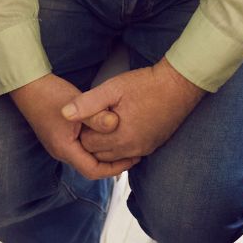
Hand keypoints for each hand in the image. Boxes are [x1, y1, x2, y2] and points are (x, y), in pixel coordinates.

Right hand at [12, 74, 136, 179]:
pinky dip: (97, 147)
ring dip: (106, 155)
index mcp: (65, 149)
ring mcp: (60, 146)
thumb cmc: (50, 94)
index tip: (132, 159)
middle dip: (113, 164)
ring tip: (125, 146)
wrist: (28, 86)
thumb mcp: (78, 103)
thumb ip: (96, 116)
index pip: (94, 171)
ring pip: (87, 158)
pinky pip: (83, 149)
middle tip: (134, 154)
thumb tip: (114, 125)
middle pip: (91, 168)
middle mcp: (61, 152)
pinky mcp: (61, 138)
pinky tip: (109, 136)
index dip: (115, 168)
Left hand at [66, 58, 204, 161]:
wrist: (178, 87)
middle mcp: (131, 149)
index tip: (86, 114)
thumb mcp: (112, 88)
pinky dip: (119, 147)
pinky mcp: (151, 147)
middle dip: (92, 139)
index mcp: (119, 137)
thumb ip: (87, 103)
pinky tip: (119, 130)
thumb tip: (64, 114)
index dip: (82, 129)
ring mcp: (142, 150)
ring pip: (113, 157)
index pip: (87, 144)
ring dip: (105, 145)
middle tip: (93, 119)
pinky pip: (128, 155)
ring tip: (104, 125)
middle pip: (98, 154)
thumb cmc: (145, 85)